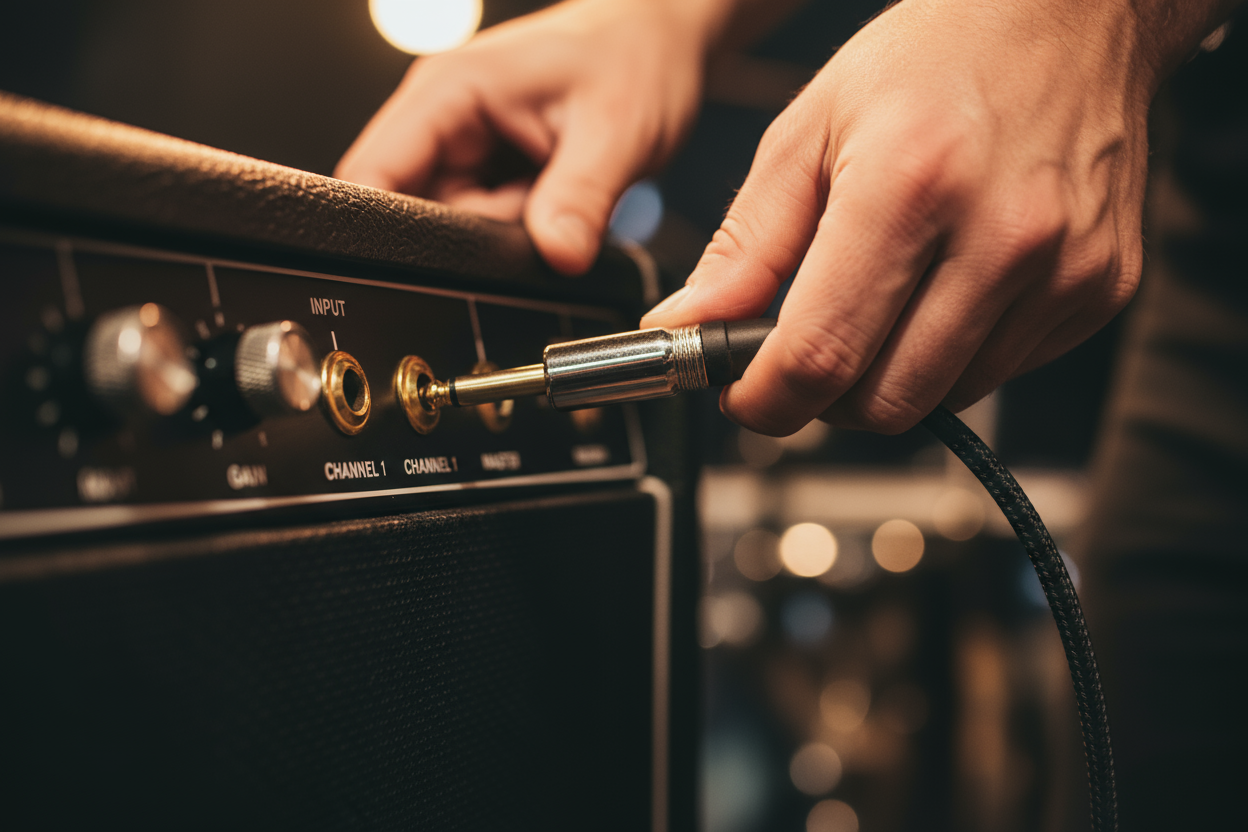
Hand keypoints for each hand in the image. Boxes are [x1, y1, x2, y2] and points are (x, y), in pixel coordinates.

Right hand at [335, 0, 717, 274]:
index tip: (423, 268)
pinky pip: (485, 222)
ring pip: (453, 226)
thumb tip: (558, 256)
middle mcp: (443, 114)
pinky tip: (552, 196)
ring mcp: (463, 143)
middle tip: (539, 206)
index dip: (381, 229)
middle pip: (414, 212)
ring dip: (505, 231)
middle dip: (475, 236)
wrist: (659, 42)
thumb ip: (580, 197)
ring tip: (555, 189)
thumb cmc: (634, 55)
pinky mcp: (487, 166)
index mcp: (449, 90)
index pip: (373, 170)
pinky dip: (520, 226)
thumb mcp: (615, 131)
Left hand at [642, 0, 1210, 434]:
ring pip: (941, 400)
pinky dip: (951, 358)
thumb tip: (688, 327)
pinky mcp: (1102, 290)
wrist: (1073, 15)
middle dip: (822, 399)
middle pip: (883, 402)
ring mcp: (1064, 269)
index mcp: (909, 185)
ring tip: (877, 308)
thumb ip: (746, 245)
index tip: (743, 397)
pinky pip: (999, 375)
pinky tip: (943, 293)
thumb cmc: (935, 58)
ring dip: (887, 380)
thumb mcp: (809, 132)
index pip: (822, 353)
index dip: (766, 399)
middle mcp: (1001, 235)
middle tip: (802, 353)